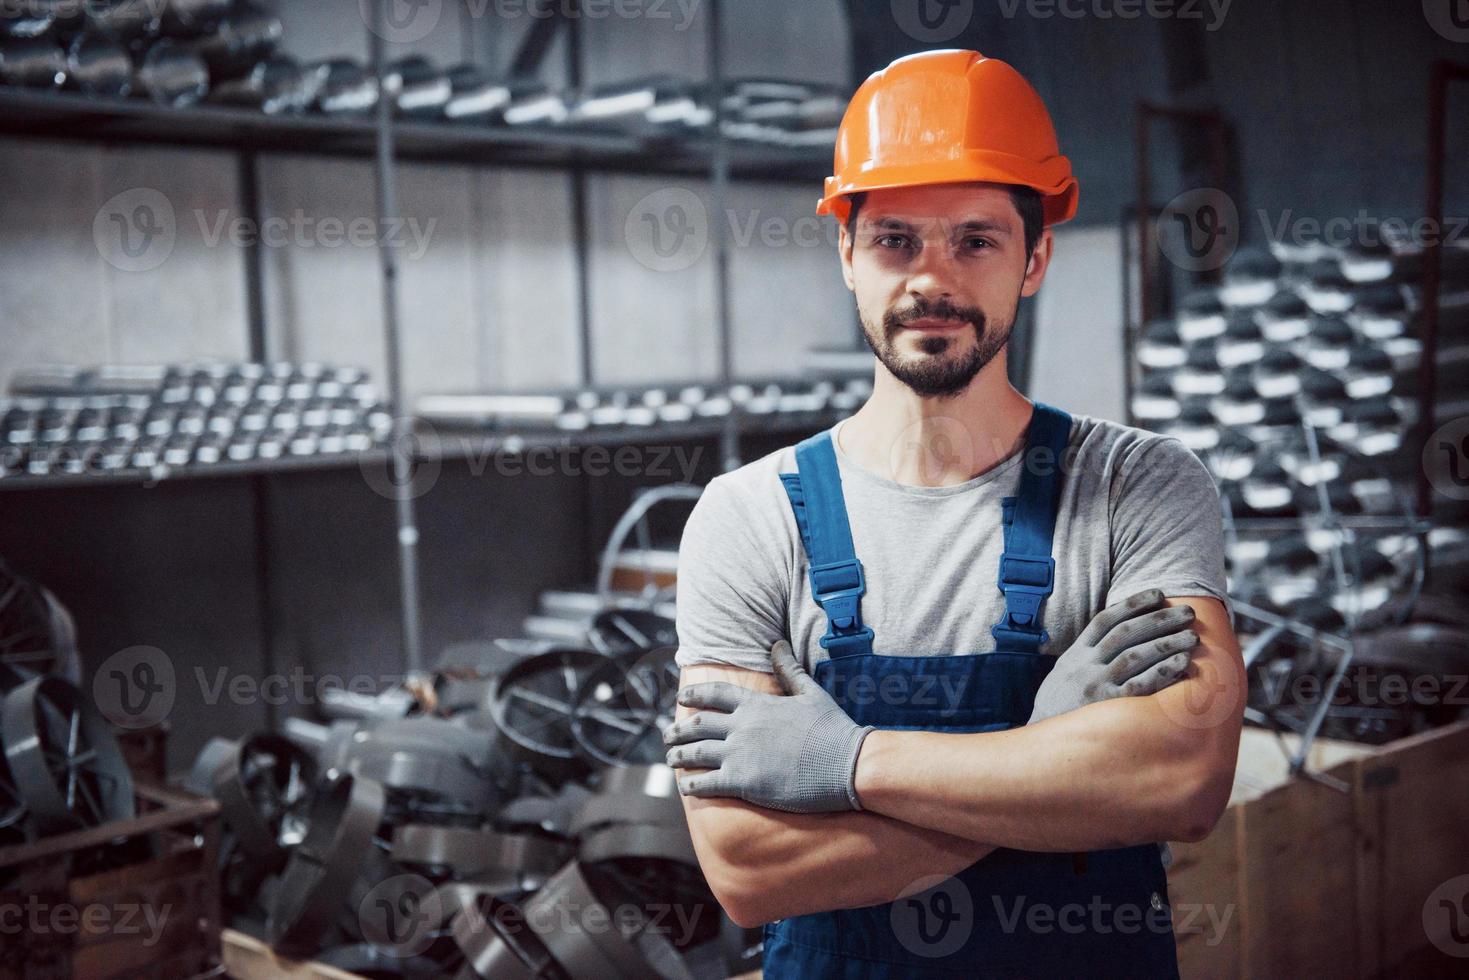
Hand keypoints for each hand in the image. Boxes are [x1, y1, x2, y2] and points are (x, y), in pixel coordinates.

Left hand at [663, 639, 873, 812]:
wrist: (848, 764)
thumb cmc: (834, 729)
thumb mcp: (811, 693)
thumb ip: (789, 670)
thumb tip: (777, 644)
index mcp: (757, 704)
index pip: (715, 694)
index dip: (694, 695)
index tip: (681, 698)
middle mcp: (743, 727)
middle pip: (698, 724)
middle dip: (678, 730)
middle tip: (666, 735)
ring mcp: (741, 755)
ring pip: (696, 753)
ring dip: (678, 757)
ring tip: (670, 760)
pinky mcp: (745, 783)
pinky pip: (707, 783)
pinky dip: (692, 785)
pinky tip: (685, 787)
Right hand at [1028, 588, 1198, 723]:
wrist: (1041, 744)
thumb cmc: (1059, 707)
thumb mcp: (1064, 674)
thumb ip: (1086, 655)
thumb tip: (1116, 635)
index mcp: (1076, 654)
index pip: (1106, 619)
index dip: (1133, 604)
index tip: (1158, 594)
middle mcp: (1086, 665)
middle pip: (1127, 633)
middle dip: (1160, 619)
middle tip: (1187, 612)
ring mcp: (1097, 685)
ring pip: (1136, 655)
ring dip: (1167, 642)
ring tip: (1192, 636)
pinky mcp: (1109, 707)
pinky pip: (1141, 685)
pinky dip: (1163, 672)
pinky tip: (1182, 664)